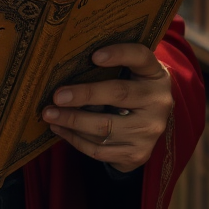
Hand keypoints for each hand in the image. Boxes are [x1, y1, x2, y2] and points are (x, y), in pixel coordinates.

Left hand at [41, 44, 173, 173]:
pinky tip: (60, 129)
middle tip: (57, 96)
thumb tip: (65, 64)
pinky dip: (75, 139)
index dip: (119, 54)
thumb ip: (110, 66)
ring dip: (72, 121)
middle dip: (84, 95)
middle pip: (118, 95)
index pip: (141, 57)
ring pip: (105, 127)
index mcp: (155, 75)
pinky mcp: (138, 154)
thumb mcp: (130, 72)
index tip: (94, 56)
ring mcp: (150, 131)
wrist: (150, 124)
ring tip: (50, 114)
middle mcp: (158, 102)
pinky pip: (101, 150)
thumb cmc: (130, 88)